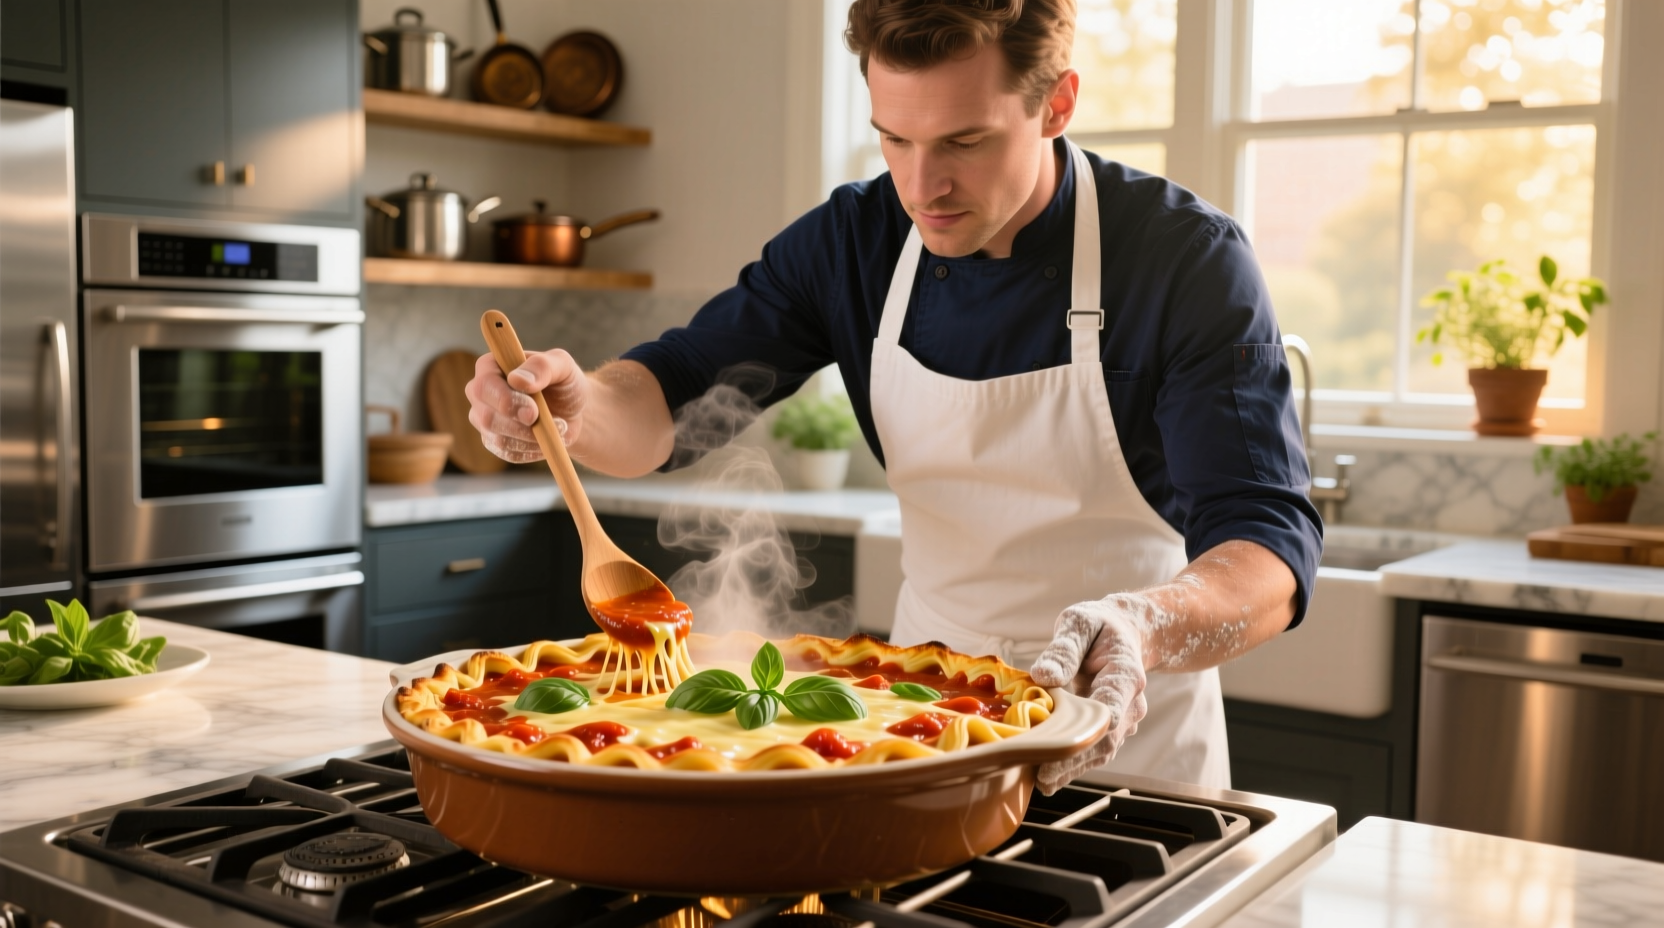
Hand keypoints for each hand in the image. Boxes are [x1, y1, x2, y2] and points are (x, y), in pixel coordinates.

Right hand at [464, 349, 587, 462]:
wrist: (572, 411)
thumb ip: (542, 366)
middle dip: (520, 426)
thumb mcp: (562, 365)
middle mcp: (480, 393)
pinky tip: (549, 439)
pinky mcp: (494, 442)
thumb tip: (517, 380)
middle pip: (486, 417)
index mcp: (490, 366)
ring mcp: (484, 419)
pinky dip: (533, 450)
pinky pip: (508, 453)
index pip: (484, 385)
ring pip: (498, 439)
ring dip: (533, 439)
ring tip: (559, 427)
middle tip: (554, 423)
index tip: (533, 410)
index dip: (506, 400)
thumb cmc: (563, 382)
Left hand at [1029, 594, 1154, 793]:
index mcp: (1126, 673)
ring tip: (1042, 782)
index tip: (1067, 745)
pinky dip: (1074, 763)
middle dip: (1075, 759)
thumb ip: (1064, 648)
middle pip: (1106, 737)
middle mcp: (1131, 702)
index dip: (1092, 729)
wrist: (1124, 633)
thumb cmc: (1098, 627)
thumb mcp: (1080, 623)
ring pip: (1102, 749)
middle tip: (1044, 777)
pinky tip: (1049, 774)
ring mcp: (1125, 719)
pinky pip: (1096, 749)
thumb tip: (1044, 676)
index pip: (1113, 706)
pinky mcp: (1113, 729)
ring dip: (1074, 768)